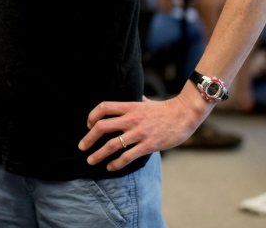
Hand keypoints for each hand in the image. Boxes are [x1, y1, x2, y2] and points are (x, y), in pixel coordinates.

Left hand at [78, 93, 204, 170]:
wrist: (184, 115)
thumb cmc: (166, 109)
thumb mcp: (147, 102)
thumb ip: (138, 102)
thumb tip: (136, 99)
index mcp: (130, 107)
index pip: (103, 107)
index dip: (92, 116)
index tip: (88, 125)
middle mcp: (131, 119)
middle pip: (102, 126)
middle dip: (88, 138)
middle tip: (82, 147)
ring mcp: (139, 133)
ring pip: (111, 144)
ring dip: (98, 154)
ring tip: (90, 161)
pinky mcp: (147, 145)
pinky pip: (127, 156)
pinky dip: (116, 163)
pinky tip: (110, 167)